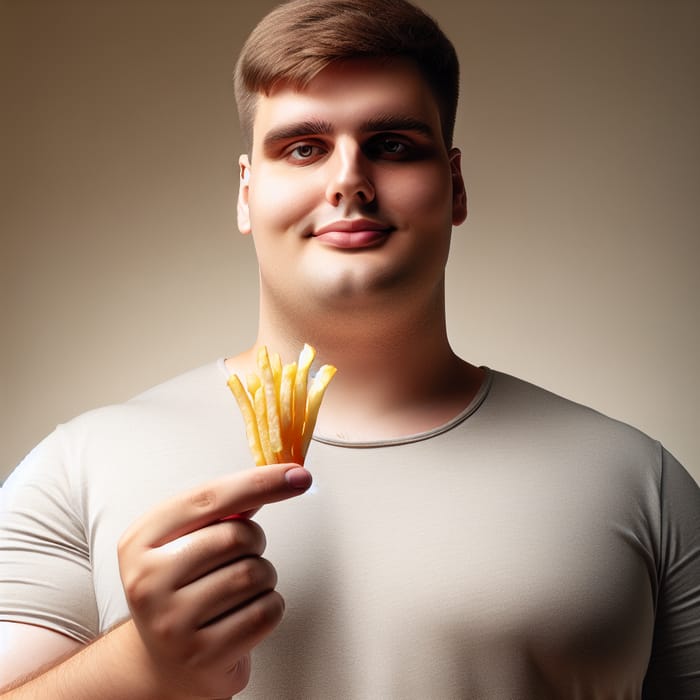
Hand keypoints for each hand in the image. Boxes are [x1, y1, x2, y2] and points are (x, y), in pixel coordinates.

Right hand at [117, 464, 311, 698]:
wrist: (163, 662)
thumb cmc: (183, 588)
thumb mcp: (185, 541)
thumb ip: (224, 510)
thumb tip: (280, 476)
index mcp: (141, 541)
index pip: (209, 498)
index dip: (259, 482)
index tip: (297, 475)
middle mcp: (147, 581)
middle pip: (237, 536)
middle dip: (255, 541)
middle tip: (241, 555)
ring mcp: (172, 623)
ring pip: (255, 574)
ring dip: (264, 576)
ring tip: (240, 589)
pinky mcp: (203, 656)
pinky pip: (266, 611)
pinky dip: (270, 606)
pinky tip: (245, 613)